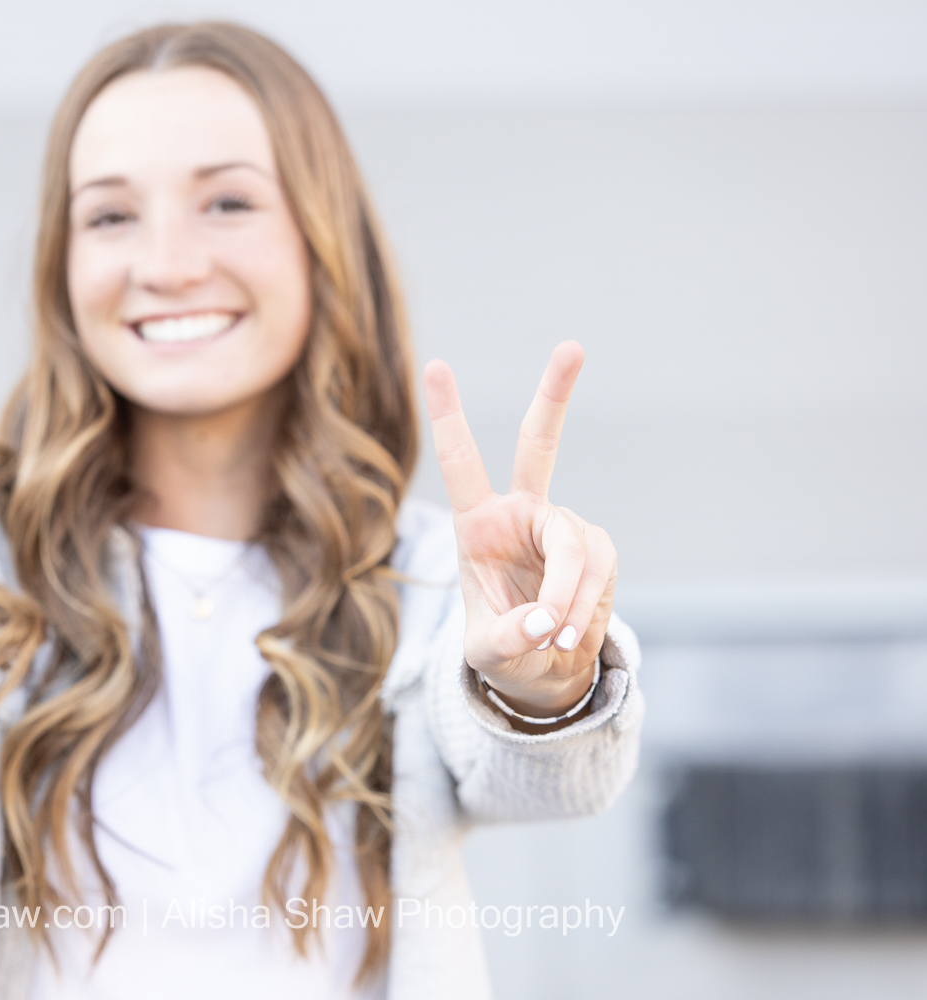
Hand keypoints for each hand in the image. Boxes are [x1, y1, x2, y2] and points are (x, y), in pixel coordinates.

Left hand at [421, 342, 615, 726]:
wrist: (543, 670)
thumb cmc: (504, 650)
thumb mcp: (487, 653)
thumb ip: (508, 638)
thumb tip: (543, 620)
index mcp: (477, 525)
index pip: (461, 462)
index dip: (449, 416)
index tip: (437, 364)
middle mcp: (521, 513)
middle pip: (541, 445)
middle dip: (556, 394)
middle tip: (573, 346)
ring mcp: (563, 527)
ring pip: (575, 546)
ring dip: (568, 595)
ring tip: (551, 635)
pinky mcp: (597, 548)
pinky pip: (597, 571)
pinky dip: (585, 605)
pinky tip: (568, 631)